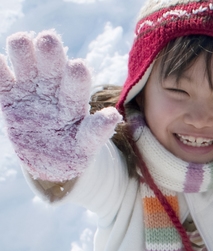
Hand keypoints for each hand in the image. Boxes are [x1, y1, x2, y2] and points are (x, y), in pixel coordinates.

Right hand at [0, 30, 120, 181]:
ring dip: (23, 53)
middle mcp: (53, 90)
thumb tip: (113, 116)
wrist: (49, 160)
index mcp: (74, 100)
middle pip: (51, 67)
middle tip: (48, 40)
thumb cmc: (74, 149)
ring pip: (26, 66)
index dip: (76, 77)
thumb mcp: (86, 144)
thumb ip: (96, 131)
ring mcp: (30, 91)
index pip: (77, 85)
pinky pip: (2, 81)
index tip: (78, 66)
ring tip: (21, 41)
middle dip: (50, 54)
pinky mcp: (10, 98)